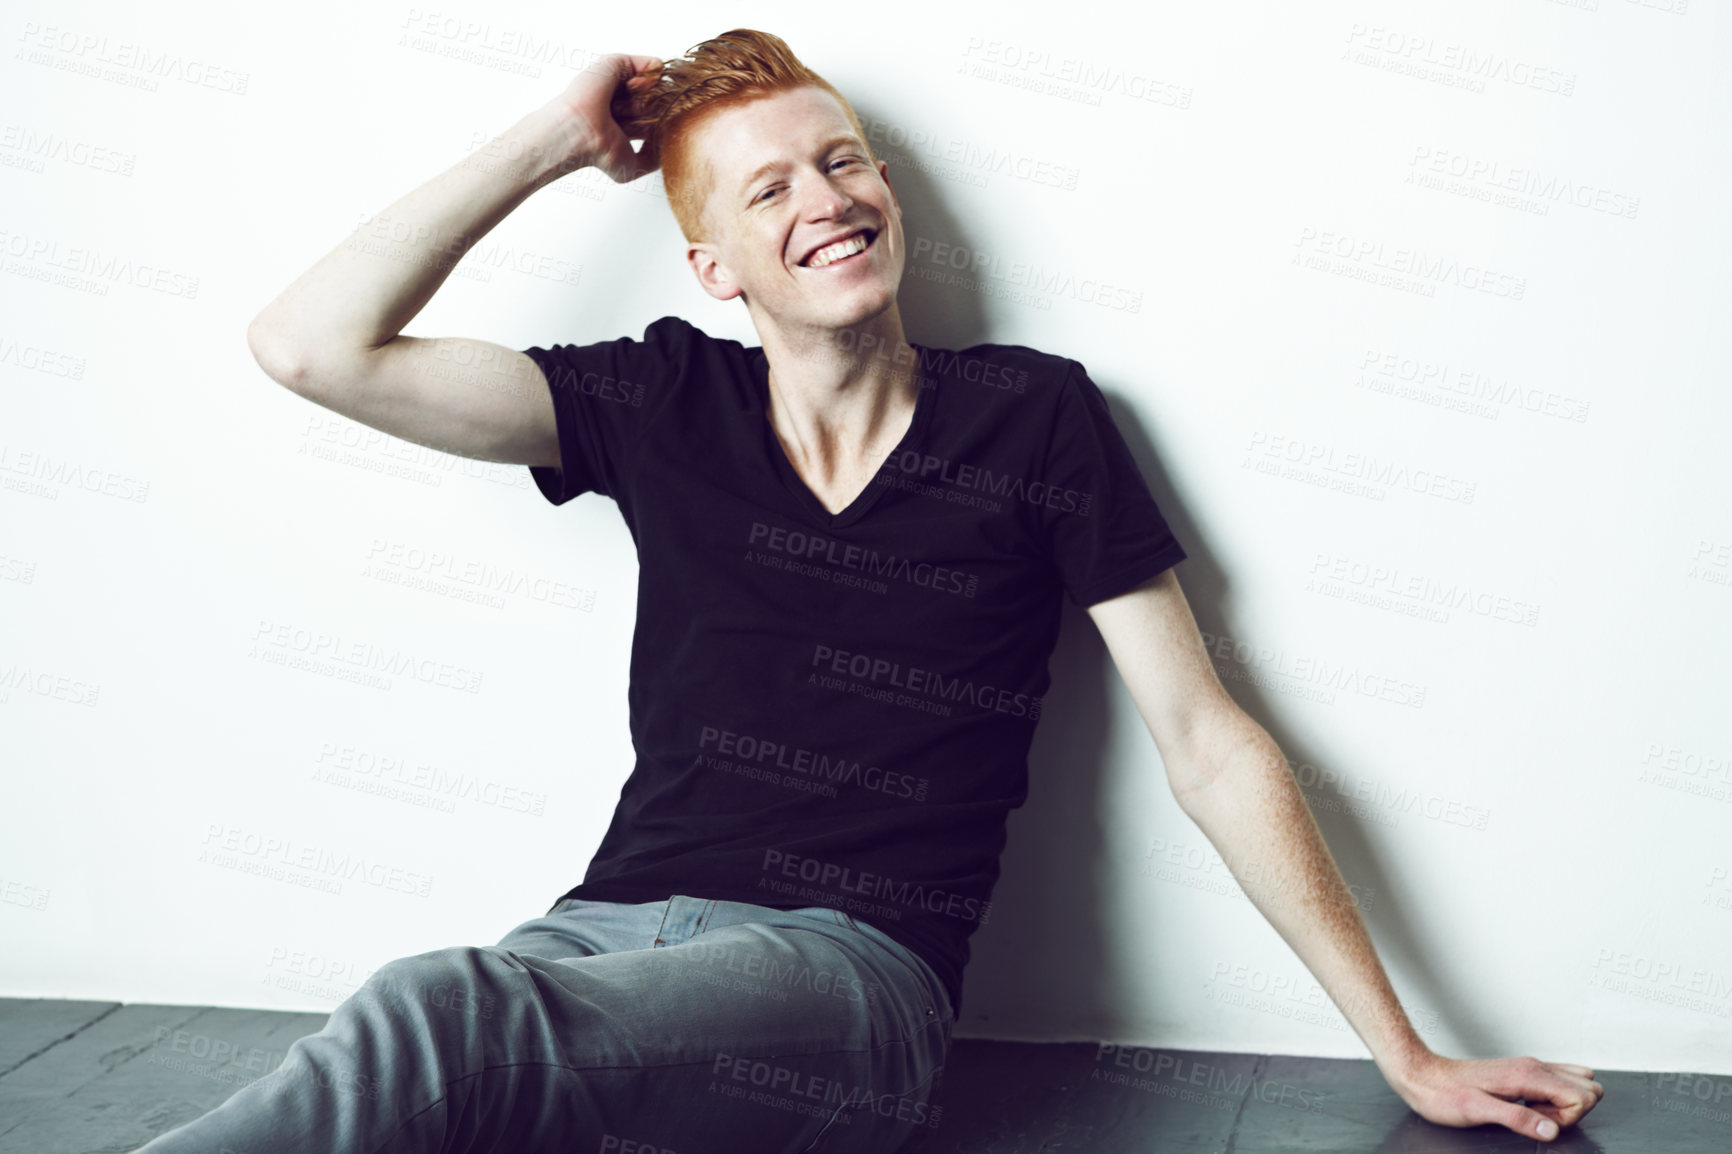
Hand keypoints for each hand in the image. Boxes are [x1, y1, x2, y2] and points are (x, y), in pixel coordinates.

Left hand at [551, 53, 663, 181]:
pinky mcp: (630, 166)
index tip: (647, 82)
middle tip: (648, 99)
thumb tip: (659, 66)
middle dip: (651, 103)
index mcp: (608, 102)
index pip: (638, 93)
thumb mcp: (611, 63)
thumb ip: (635, 62)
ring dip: (656, 122)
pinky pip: (654, 160)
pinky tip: (660, 132)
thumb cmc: (588, 94)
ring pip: (652, 133)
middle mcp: (615, 123)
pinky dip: (661, 148)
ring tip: (652, 114)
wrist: (580, 126)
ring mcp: (623, 145)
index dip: (646, 85)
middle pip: (647, 112)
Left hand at [1389, 1051, 1603, 1140]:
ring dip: (1563, 1105)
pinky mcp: (1521, 1074)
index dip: (1568, 1117)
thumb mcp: (1479, 1111)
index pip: (1583, 1095)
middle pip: (1587, 1087)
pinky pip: (1557, 1082)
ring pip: (1576, 1083)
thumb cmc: (1445, 1094)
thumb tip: (1551, 1130)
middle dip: (1572, 1111)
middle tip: (1536, 1117)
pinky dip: (1552, 1099)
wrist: (1422, 1076)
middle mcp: (1532, 1066)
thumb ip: (1517, 1119)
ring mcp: (1528, 1068)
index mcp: (1528, 1074)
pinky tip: (1527, 1106)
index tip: (1539, 1121)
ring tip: (1529, 1112)